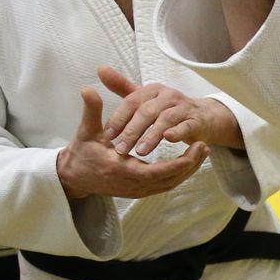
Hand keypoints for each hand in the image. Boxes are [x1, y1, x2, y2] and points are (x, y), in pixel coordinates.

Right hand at [56, 86, 208, 200]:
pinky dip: (179, 173)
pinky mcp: (139, 190)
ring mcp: (136, 190)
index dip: (178, 162)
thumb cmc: (82, 153)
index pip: (156, 172)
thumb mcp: (86, 131)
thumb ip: (91, 111)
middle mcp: (131, 184)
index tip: (194, 146)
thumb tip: (88, 88)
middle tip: (204, 146)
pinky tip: (190, 160)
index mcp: (120, 170)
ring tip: (202, 150)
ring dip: (188, 169)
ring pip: (170, 183)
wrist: (75, 177)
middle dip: (190, 164)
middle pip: (169, 179)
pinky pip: (165, 184)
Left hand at [99, 67, 242, 156]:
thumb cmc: (168, 109)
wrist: (202, 116)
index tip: (107, 135)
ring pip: (165, 120)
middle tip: (121, 149)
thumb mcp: (144, 98)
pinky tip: (168, 140)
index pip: (132, 102)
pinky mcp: (196, 121)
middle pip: (147, 111)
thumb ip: (122, 86)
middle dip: (132, 131)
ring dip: (152, 136)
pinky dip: (178, 132)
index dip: (119, 118)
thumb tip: (101, 69)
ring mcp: (183, 107)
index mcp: (152, 90)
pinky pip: (186, 126)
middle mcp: (168, 95)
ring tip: (140, 152)